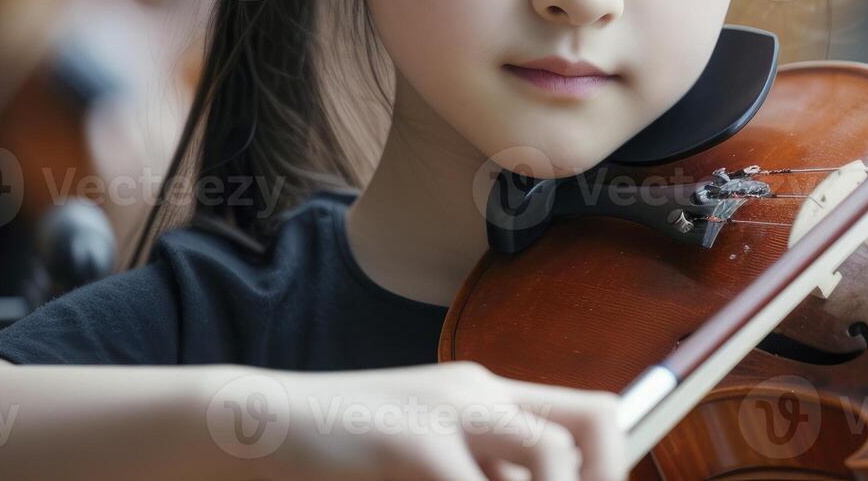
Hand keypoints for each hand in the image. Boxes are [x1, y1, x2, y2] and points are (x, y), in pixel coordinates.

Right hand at [254, 361, 626, 480]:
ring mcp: (447, 412)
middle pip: (591, 423)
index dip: (610, 467)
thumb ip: (480, 469)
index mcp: (487, 397)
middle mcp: (479, 394)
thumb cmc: (342, 452)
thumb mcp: (426, 459)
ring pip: (551, 453)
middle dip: (602, 479)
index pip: (592, 415)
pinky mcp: (410, 441)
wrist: (257, 424)